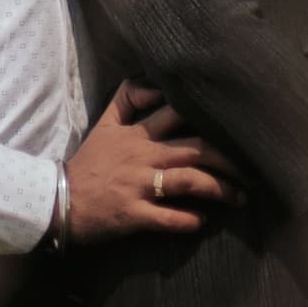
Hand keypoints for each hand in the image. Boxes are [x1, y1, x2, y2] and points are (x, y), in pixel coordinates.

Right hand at [59, 82, 230, 241]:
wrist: (58, 200)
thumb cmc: (88, 163)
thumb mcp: (104, 123)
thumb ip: (128, 97)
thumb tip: (156, 84)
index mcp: (138, 133)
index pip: (179, 114)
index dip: (209, 119)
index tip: (235, 130)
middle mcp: (143, 155)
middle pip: (196, 150)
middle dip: (228, 160)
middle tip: (249, 172)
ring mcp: (140, 186)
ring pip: (189, 182)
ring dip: (220, 191)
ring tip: (239, 200)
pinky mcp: (134, 215)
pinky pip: (170, 218)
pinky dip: (190, 220)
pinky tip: (202, 222)